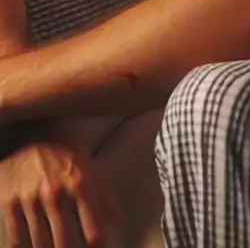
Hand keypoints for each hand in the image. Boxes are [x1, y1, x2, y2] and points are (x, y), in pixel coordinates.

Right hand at [0, 140, 122, 246]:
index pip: (93, 229)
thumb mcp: (88, 163)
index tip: (97, 247)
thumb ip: (104, 194)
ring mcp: (30, 199)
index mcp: (79, 182)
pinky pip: (17, 239)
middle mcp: (55, 192)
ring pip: (41, 244)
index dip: (97, 244)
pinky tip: (31, 246)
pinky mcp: (10, 203)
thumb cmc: (63, 150)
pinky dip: (24, 247)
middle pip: (65, 242)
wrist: (27, 133)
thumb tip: (119, 222)